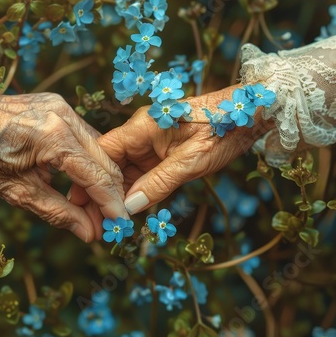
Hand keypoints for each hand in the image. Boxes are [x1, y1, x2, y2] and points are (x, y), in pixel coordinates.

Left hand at [0, 69, 127, 241]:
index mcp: (52, 136)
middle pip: (105, 160)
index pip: (96, 175)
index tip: (120, 227)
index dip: (111, 204)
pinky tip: (80, 183)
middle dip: (110, 194)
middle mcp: (64, 115)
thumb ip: (58, 212)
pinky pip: (84, 137)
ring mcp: (62, 107)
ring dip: (100, 178)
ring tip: (92, 208)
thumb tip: (89, 233)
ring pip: (98, 148)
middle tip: (108, 222)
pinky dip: (87, 162)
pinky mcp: (59, 105)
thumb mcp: (16, 191)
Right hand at [73, 85, 273, 214]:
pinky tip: (129, 213)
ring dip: (118, 196)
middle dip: (103, 193)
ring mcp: (152, 144)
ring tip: (109, 224)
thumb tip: (129, 207)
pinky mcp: (163, 153)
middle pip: (111, 164)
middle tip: (96, 224)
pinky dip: (136, 193)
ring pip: (125, 172)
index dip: (92, 178)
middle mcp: (142, 134)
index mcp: (143, 127)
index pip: (105, 151)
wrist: (252, 112)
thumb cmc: (225, 128)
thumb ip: (160, 183)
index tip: (83, 205)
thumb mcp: (192, 160)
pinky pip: (143, 175)